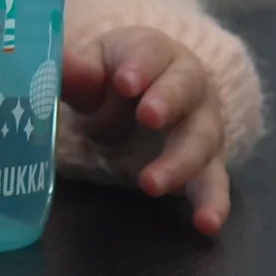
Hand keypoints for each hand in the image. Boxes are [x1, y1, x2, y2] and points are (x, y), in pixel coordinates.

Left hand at [61, 26, 229, 235]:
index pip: (151, 52)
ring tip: (151, 185)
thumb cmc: (116, 77)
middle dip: (168, 102)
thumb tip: (60, 65)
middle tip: (148, 118)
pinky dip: (214, 202)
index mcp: (156, 52)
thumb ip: (79, 71)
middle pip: (185, 88)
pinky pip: (215, 181)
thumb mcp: (93, 69)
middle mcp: (189, 83)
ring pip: (201, 138)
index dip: (140, 66)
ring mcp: (202, 124)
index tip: (125, 83)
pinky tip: (207, 222)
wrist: (145, 97)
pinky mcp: (208, 162)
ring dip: (180, 162)